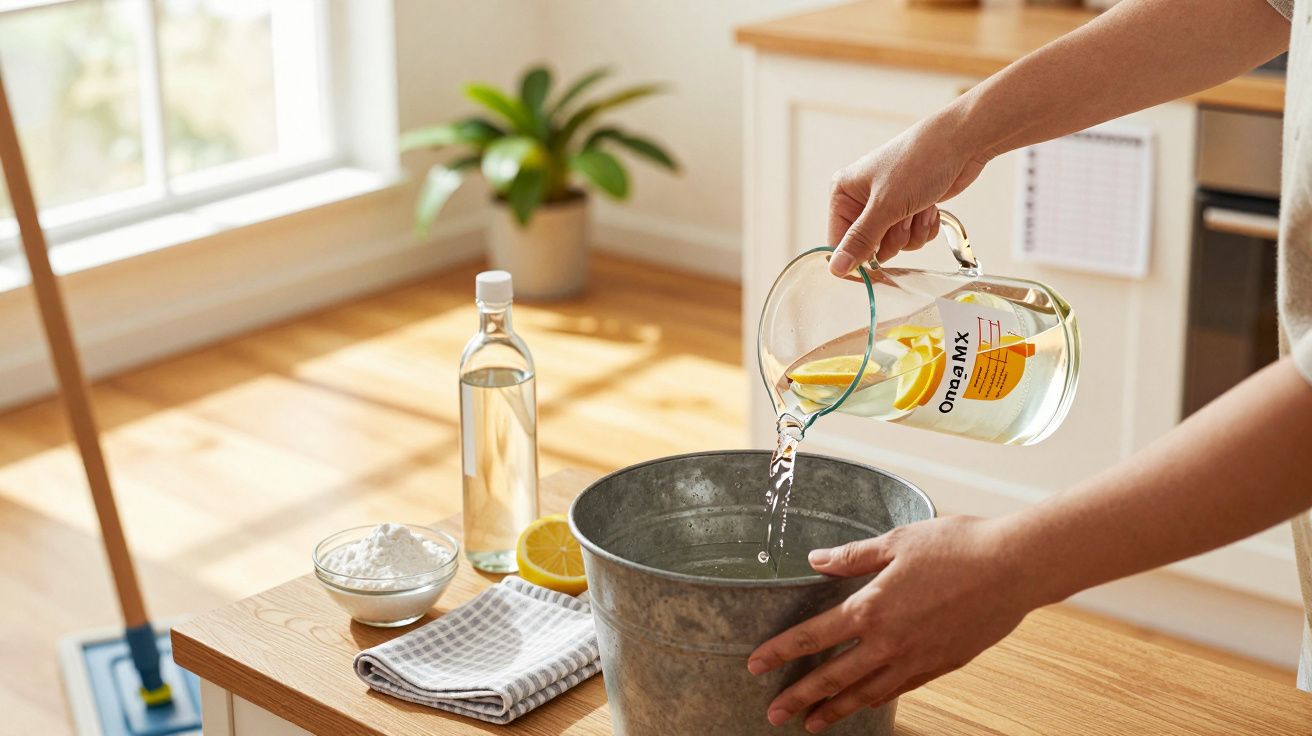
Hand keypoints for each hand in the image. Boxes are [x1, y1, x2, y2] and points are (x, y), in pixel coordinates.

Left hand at [747, 516, 1044, 732]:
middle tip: (772, 713)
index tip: (755, 666)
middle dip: (799, 696)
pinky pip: (901, 688)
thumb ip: (853, 556)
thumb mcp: (897, 541)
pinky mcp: (942, 664)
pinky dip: (877, 700)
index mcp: (871, 607)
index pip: (813, 636)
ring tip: (811, 724)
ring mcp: (916, 658)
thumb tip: (815, 560)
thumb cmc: (956, 546)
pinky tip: (867, 703)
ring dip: (835, 709)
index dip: (780, 652)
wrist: (1013, 568)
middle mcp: (889, 641)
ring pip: (866, 692)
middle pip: (832, 676)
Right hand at [827, 113, 989, 275]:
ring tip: (920, 206)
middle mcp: (862, 200)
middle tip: (903, 218)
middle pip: (868, 247)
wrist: (961, 142)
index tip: (874, 268)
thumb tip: (836, 269)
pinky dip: (924, 227)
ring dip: (912, 232)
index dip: (856, 257)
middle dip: (892, 238)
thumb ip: (860, 240)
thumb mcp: (886, 206)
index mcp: (844, 193)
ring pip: (894, 244)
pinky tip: (930, 207)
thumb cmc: (919, 162)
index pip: (838, 242)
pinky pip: (912, 237)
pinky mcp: (910, 209)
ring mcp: (888, 205)